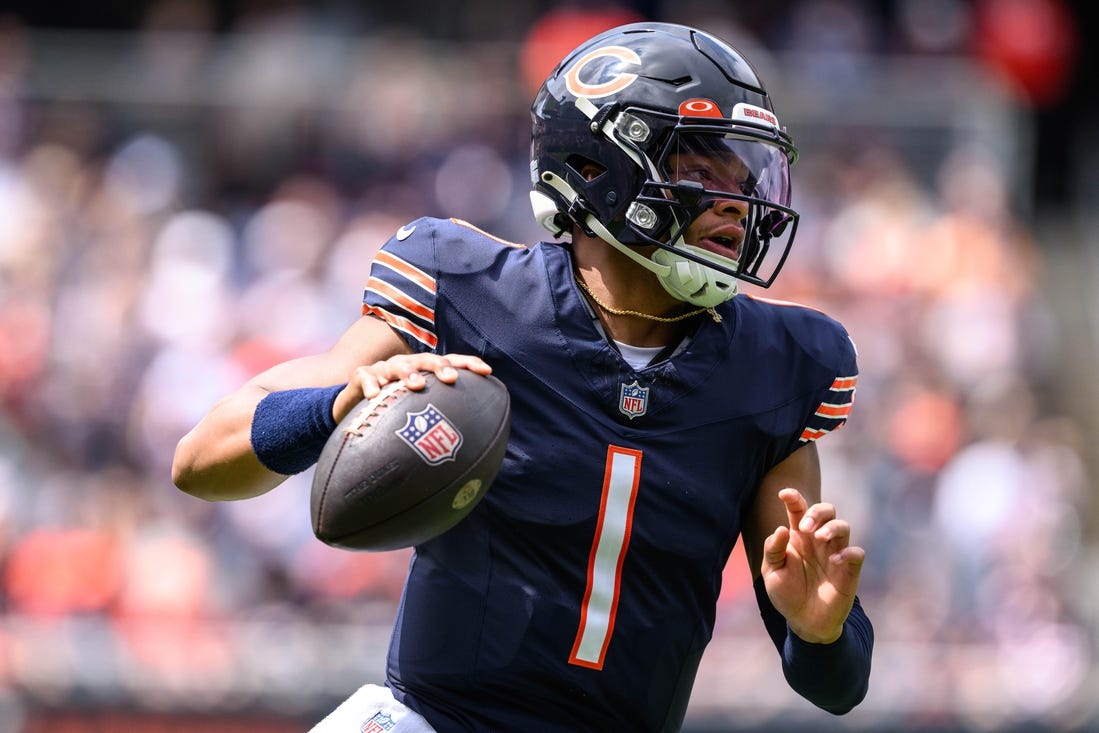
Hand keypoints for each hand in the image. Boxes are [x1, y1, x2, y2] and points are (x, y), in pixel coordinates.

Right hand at [333, 353, 492, 422]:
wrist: (354, 408)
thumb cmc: (392, 413)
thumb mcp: (417, 416)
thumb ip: (438, 425)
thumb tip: (469, 453)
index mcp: (424, 372)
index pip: (450, 362)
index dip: (468, 364)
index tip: (487, 371)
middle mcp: (406, 366)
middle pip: (426, 360)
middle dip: (439, 366)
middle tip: (450, 378)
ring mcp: (384, 370)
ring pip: (397, 366)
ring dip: (408, 373)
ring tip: (416, 385)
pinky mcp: (361, 376)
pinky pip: (365, 376)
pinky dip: (370, 384)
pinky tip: (375, 395)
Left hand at [760, 488, 864, 643]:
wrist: (804, 621)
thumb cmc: (787, 593)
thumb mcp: (771, 572)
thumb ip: (773, 550)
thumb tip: (781, 528)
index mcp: (798, 537)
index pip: (799, 510)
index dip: (794, 498)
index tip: (784, 493)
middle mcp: (818, 541)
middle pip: (827, 510)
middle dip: (817, 512)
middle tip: (804, 527)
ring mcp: (835, 553)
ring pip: (843, 526)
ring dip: (832, 527)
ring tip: (819, 538)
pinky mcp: (849, 570)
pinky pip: (856, 553)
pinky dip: (848, 553)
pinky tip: (834, 561)